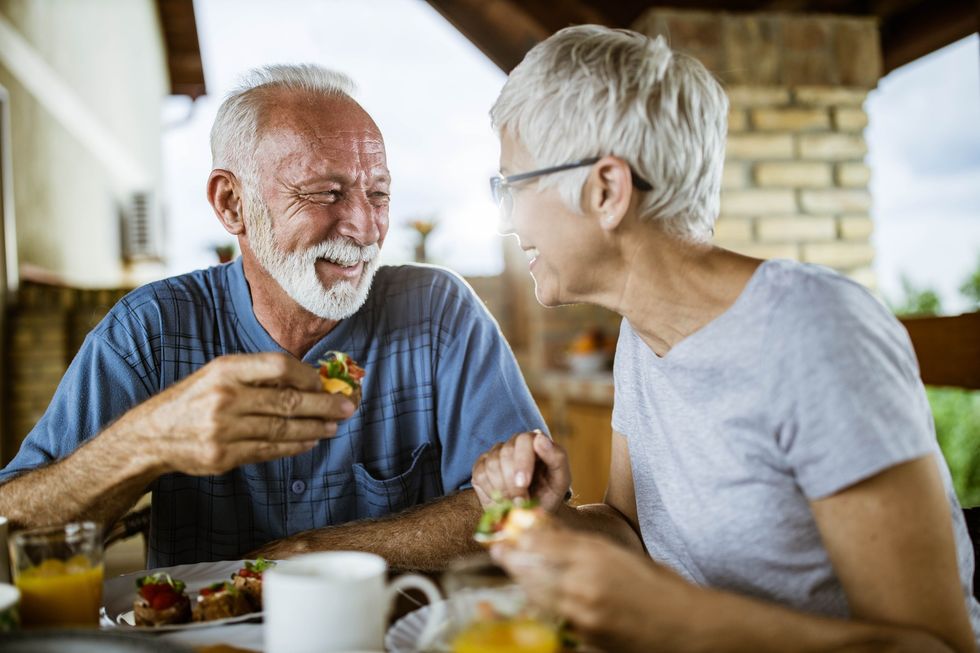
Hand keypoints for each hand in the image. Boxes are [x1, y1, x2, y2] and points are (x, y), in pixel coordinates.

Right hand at [122, 353, 353, 475]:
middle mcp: (225, 398)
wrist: (150, 435)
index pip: (278, 366)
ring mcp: (223, 430)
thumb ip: (256, 375)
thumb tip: (309, 380)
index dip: (307, 375)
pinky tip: (310, 442)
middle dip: (323, 405)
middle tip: (346, 407)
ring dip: (314, 429)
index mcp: (225, 370)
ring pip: (282, 429)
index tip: (325, 382)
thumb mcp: (218, 374)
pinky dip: (294, 447)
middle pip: (287, 401)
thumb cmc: (194, 399)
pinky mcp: (223, 456)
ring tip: (334, 426)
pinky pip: (268, 451)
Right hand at [471, 430, 570, 512]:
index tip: (523, 484)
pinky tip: (501, 497)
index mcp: (534, 441)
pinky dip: (491, 490)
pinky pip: (480, 473)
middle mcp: (513, 443)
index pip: (524, 440)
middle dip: (512, 482)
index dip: (522, 462)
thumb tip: (539, 438)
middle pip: (505, 453)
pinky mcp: (481, 466)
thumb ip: (557, 458)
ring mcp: (495, 453)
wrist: (531, 513)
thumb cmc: (548, 494)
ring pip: (492, 464)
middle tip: (521, 501)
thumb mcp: (560, 480)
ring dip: (503, 488)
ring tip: (514, 501)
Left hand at [492, 529, 695, 652]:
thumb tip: (551, 534)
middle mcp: (585, 583)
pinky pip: (554, 620)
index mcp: (597, 557)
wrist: (686, 626)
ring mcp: (582, 614)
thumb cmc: (659, 586)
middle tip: (501, 552)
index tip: (507, 535)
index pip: (546, 543)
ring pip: (538, 595)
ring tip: (515, 573)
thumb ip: (585, 547)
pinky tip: (537, 602)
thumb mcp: (622, 556)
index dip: (522, 538)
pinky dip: (542, 609)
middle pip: (533, 569)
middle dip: (514, 560)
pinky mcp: (585, 638)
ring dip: (524, 583)